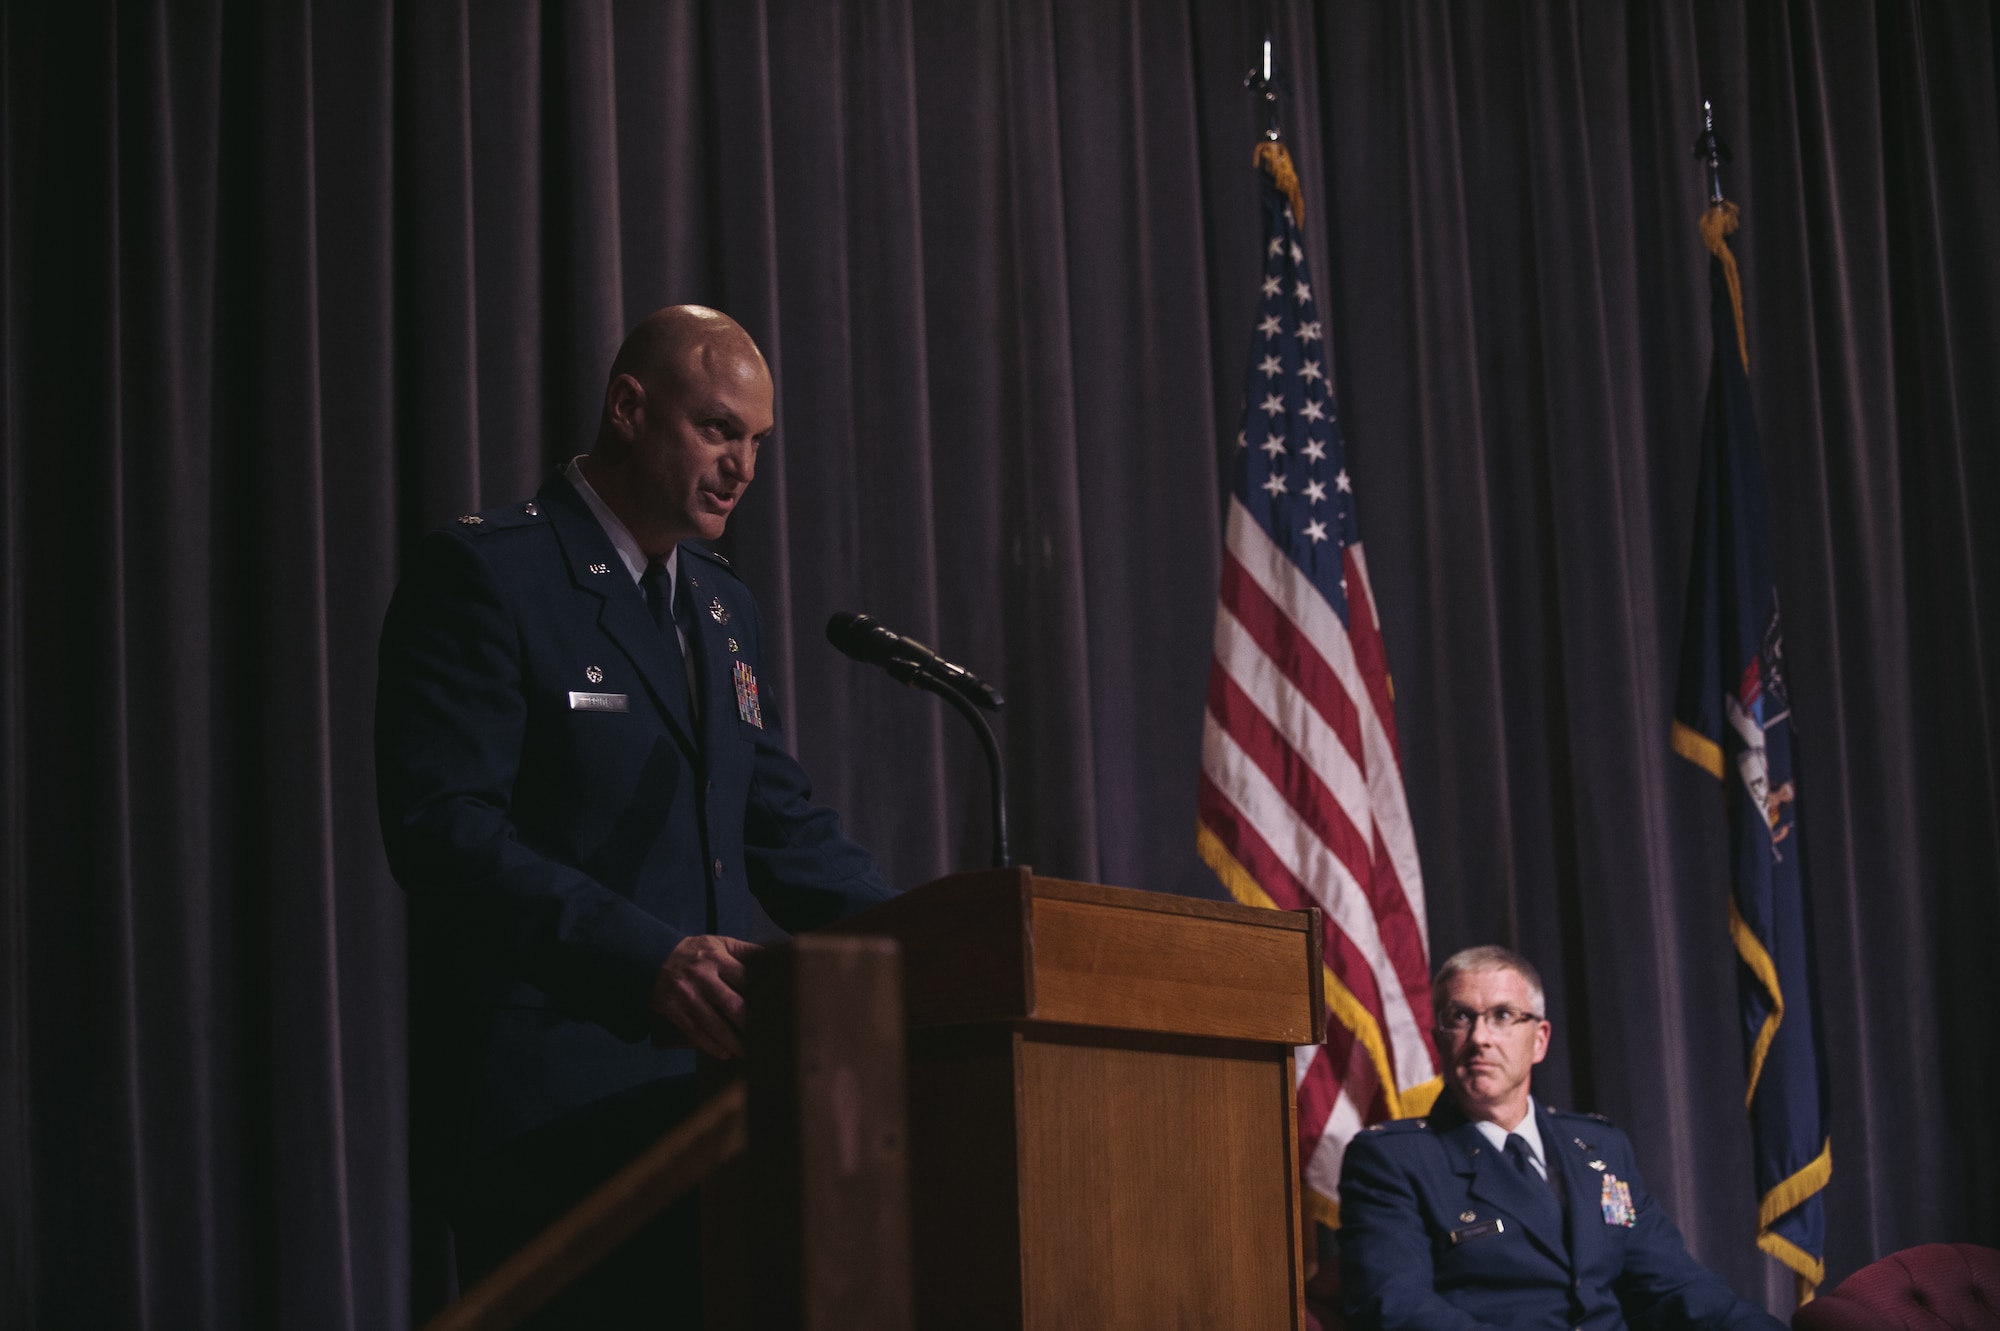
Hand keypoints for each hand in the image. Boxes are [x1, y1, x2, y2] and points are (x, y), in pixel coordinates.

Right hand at [651, 935, 760, 1058]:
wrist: (652, 957)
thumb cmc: (694, 952)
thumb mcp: (719, 943)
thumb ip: (744, 950)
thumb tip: (772, 957)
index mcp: (718, 960)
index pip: (745, 979)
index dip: (761, 995)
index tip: (775, 1009)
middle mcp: (703, 978)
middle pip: (732, 1005)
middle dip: (749, 1024)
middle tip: (765, 1037)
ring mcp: (687, 996)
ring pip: (714, 1025)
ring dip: (732, 1042)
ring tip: (748, 1053)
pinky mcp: (674, 1010)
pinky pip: (694, 1033)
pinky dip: (710, 1046)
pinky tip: (724, 1053)